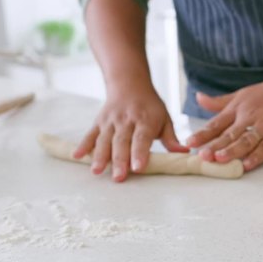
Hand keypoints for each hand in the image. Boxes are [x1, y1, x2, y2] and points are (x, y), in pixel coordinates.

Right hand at [73, 86, 187, 181]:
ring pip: (104, 139)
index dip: (140, 153)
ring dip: (100, 156)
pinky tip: (77, 156)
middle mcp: (126, 120)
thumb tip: (185, 153)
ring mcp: (110, 121)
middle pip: (122, 142)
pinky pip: (90, 134)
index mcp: (145, 120)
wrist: (129, 84)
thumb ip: (171, 138)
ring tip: (96, 171)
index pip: (142, 138)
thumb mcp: (165, 118)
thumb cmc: (150, 106)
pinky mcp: (99, 122)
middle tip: (119, 177)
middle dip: (120, 160)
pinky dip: (83, 145)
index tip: (138, 167)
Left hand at [186, 81, 262, 170]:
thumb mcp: (241, 94)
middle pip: (229, 133)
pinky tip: (247, 165)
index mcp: (238, 108)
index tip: (189, 144)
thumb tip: (197, 97)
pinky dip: (257, 156)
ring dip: (233, 150)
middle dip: (215, 145)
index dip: (203, 134)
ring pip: (247, 140)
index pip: (217, 123)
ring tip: (220, 159)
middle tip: (202, 156)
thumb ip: (219, 102)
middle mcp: (249, 116)